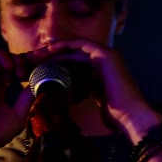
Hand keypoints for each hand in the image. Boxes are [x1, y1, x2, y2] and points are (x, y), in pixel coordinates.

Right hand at [0, 44, 34, 156]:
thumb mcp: (18, 115)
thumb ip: (26, 98)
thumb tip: (36, 83)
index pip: (10, 68)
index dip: (21, 65)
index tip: (31, 73)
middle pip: (1, 58)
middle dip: (15, 59)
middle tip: (22, 72)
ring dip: (0, 54)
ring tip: (10, 68)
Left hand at [25, 38, 161, 136]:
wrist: (131, 117)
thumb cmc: (113, 115)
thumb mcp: (89, 99)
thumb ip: (78, 91)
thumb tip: (59, 96)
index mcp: (98, 70)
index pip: (71, 61)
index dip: (53, 63)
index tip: (35, 68)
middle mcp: (103, 59)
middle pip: (71, 52)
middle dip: (50, 54)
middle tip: (31, 58)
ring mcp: (105, 55)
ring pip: (74, 46)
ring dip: (54, 48)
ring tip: (37, 54)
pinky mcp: (105, 55)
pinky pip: (81, 45)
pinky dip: (65, 45)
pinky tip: (50, 49)